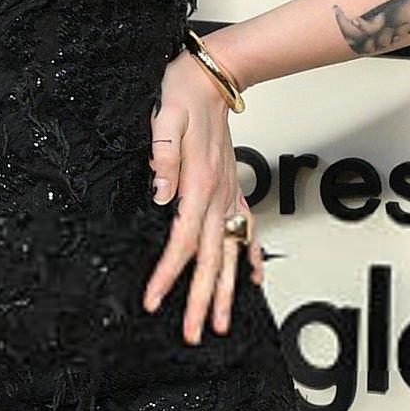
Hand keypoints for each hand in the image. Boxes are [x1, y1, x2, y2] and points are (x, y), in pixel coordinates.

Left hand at [143, 47, 262, 343]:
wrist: (212, 76)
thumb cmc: (183, 94)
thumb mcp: (163, 117)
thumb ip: (162, 156)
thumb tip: (159, 195)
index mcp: (198, 185)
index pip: (182, 241)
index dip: (169, 274)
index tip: (156, 301)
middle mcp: (218, 196)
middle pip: (210, 259)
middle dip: (200, 300)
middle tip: (192, 334)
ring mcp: (229, 194)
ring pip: (231, 253)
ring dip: (226, 290)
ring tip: (219, 323)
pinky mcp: (232, 188)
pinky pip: (247, 229)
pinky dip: (252, 257)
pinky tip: (254, 279)